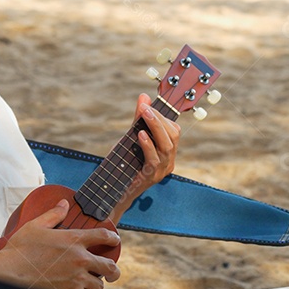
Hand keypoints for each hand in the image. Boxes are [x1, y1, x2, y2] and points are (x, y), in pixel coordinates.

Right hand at [0, 200, 120, 288]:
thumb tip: (64, 204)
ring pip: (99, 285)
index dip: (113, 239)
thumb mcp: (35, 226)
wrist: (7, 274)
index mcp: (73, 240)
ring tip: (90, 284)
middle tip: (111, 273)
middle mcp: (79, 259)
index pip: (104, 236)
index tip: (114, 241)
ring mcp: (76, 279)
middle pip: (110, 267)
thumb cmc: (18, 250)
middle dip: (113, 270)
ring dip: (96, 285)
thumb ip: (53, 215)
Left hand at [113, 93, 180, 218]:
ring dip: (156, 128)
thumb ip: (138, 119)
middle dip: (159, 119)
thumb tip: (144, 96)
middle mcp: (169, 161)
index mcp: (168, 152)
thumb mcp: (131, 138)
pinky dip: (148, 145)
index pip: (174, 130)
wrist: (114, 192)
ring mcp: (163, 170)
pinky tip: (140, 134)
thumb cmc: (124, 164)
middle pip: (173, 136)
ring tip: (145, 115)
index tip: (147, 104)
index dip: (162, 115)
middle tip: (145, 107)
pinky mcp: (152, 177)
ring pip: (167, 146)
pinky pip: (155, 159)